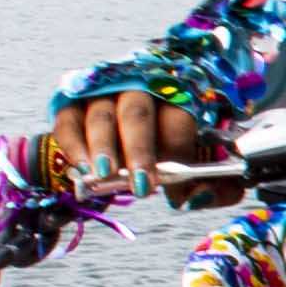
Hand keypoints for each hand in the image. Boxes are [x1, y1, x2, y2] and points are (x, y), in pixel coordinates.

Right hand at [36, 84, 208, 198]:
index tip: (177, 189)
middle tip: (142, 186)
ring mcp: (102, 93)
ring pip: (101, 116)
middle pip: (137, 114)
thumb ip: (217, 186)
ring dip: (103, 148)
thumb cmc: (175, 147)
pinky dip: (73, 145)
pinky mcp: (73, 103)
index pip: (178, 120)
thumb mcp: (207, 163)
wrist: (141, 126)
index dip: (177, 153)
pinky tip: (82, 170)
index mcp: (178, 94)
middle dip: (139, 151)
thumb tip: (195, 199)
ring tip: (105, 176)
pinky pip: (67, 121)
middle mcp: (138, 87)